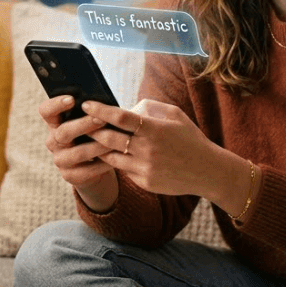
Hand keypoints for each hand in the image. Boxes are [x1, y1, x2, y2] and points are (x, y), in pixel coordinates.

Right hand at [37, 95, 117, 190]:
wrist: (94, 166)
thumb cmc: (93, 135)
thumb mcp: (89, 123)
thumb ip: (90, 113)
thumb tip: (102, 102)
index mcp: (55, 123)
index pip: (46, 111)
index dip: (55, 104)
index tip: (72, 99)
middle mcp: (53, 141)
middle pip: (63, 132)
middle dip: (83, 125)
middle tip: (101, 119)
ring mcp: (60, 160)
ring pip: (77, 152)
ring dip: (97, 145)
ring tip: (114, 139)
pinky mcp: (70, 176)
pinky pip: (87, 170)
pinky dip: (103, 163)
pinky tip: (116, 156)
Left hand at [82, 99, 236, 198]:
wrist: (207, 171)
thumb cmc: (190, 138)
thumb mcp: (175, 115)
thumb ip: (149, 108)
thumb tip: (126, 108)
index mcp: (154, 129)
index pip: (120, 117)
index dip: (100, 110)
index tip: (86, 104)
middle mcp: (147, 149)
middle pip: (108, 138)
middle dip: (91, 129)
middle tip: (78, 122)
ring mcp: (145, 168)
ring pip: (110, 157)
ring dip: (97, 147)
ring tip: (87, 139)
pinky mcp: (144, 182)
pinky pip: (122, 170)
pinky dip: (114, 161)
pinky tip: (106, 154)